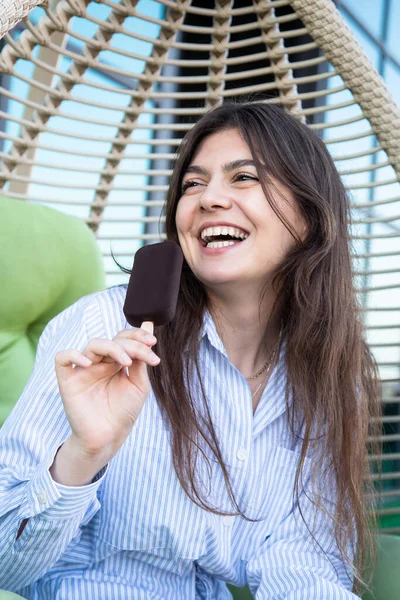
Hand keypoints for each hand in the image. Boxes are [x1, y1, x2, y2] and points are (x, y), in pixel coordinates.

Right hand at [55, 323, 158, 460]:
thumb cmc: (123, 412)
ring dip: (112, 348)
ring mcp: (83, 370)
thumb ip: (140, 358)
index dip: (138, 336)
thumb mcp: (138, 383)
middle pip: (113, 339)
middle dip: (132, 343)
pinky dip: (74, 355)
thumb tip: (149, 325)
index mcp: (116, 361)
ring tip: (126, 362)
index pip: (124, 339)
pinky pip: (62, 358)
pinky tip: (90, 364)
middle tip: (147, 352)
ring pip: (93, 344)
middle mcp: (99, 362)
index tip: (153, 343)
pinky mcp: (68, 381)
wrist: (109, 437)